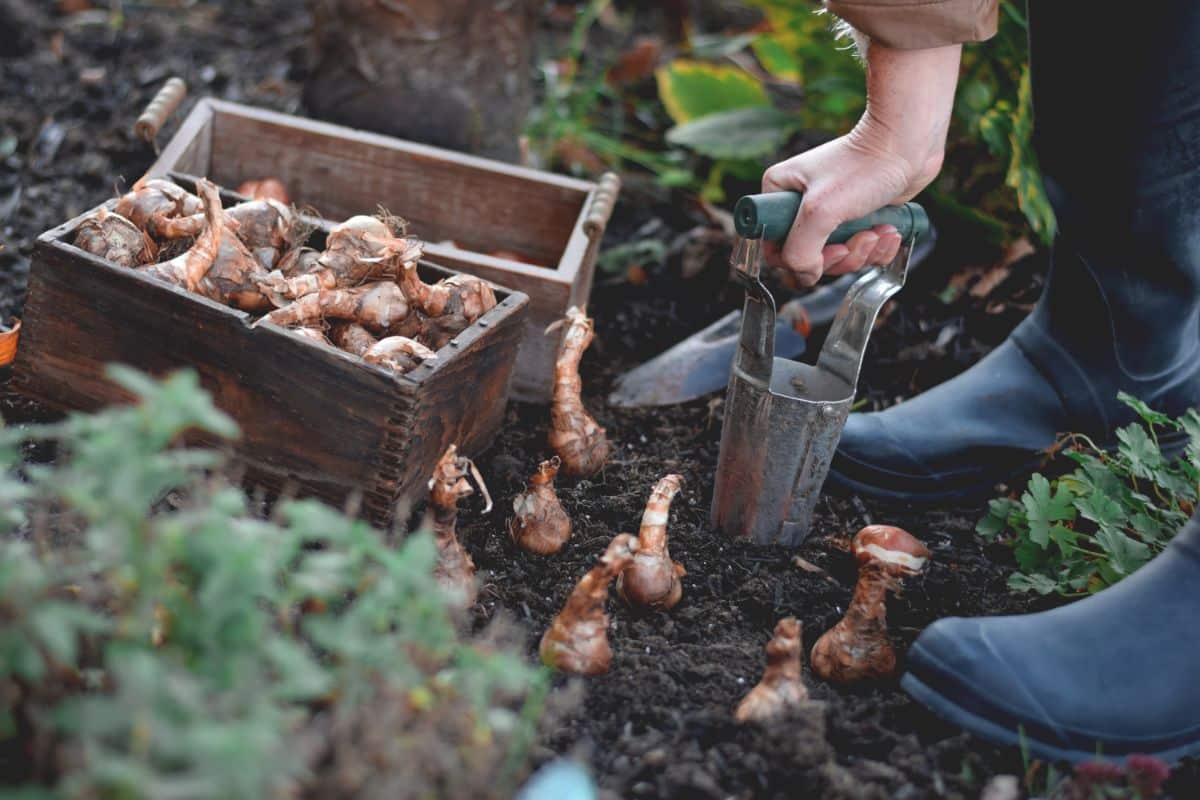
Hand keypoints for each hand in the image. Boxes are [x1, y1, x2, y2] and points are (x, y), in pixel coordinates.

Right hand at [762, 41, 961, 285]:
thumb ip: (800, 251)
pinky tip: (888, 229)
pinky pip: (861, 251)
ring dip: (863, 252)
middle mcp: (801, 204)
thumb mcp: (820, 210)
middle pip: (808, 258)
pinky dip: (877, 247)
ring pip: (837, 258)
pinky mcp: (857, 218)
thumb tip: (803, 275)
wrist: (907, 142)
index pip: (774, 247)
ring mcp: (830, 212)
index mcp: (779, 194)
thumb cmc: (865, 164)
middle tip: (858, 238)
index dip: (800, 259)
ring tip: (878, 231)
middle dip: (841, 256)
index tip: (829, 248)